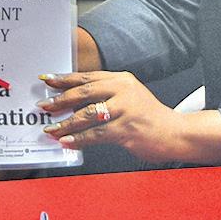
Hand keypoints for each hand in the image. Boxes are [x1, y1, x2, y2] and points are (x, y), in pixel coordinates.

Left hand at [38, 70, 220, 163]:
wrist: (176, 133)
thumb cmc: (147, 116)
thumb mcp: (128, 96)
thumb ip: (104, 94)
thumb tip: (70, 100)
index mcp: (121, 79)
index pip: (87, 77)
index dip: (64, 79)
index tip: (46, 80)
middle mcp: (123, 90)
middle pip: (84, 93)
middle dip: (60, 100)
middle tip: (44, 107)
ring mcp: (125, 110)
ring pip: (86, 115)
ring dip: (65, 124)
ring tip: (51, 129)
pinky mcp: (126, 129)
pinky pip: (96, 134)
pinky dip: (79, 139)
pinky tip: (67, 142)